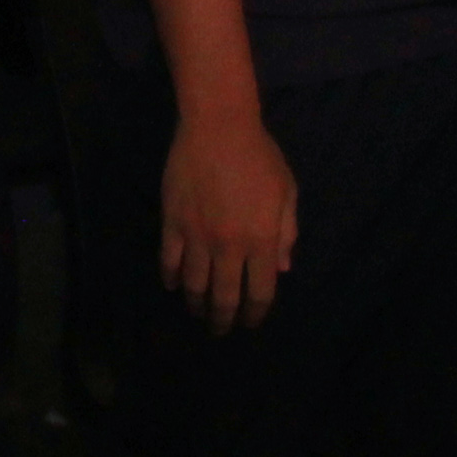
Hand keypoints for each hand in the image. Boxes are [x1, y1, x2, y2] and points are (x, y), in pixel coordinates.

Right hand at [163, 103, 296, 333]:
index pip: (260, 292)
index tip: (251, 322)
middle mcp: (229, 245)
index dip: (256, 313)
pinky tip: (174, 285)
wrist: (218, 126)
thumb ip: (286, 233)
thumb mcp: (286, 192)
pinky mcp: (173, 223)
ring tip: (197, 312)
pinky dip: (171, 278)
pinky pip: (169, 260)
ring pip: (194, 284)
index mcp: (262, 239)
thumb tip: (282, 269)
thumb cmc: (259, 156)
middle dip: (223, 319)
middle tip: (220, 329)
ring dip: (196, 304)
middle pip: (225, 296)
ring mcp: (198, 236)